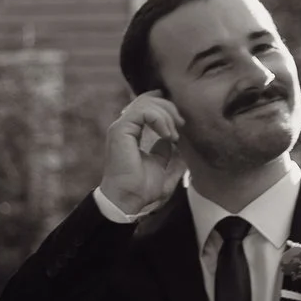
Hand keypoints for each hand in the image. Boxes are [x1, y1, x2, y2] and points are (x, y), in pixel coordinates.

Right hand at [100, 93, 186, 217]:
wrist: (128, 200)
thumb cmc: (140, 188)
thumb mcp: (159, 165)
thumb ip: (163, 151)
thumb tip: (171, 140)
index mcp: (130, 133)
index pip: (146, 105)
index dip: (165, 106)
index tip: (180, 123)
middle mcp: (124, 127)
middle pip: (148, 99)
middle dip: (169, 109)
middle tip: (181, 126)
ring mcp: (120, 128)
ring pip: (146, 103)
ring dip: (166, 115)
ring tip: (173, 134)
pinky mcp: (120, 131)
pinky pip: (142, 111)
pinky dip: (159, 119)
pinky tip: (167, 135)